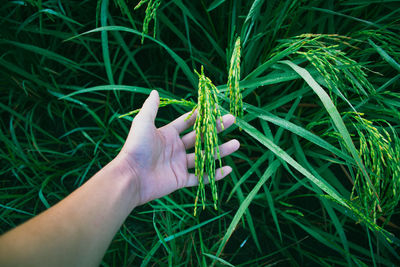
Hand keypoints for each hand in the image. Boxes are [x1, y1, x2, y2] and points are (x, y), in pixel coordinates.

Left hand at [115, 90, 239, 205]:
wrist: (131, 176)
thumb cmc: (136, 147)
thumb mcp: (143, 123)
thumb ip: (151, 108)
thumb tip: (155, 91)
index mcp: (168, 134)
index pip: (188, 123)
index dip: (201, 116)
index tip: (215, 109)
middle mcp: (176, 148)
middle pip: (200, 138)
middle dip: (216, 130)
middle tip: (232, 121)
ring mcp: (179, 164)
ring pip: (204, 157)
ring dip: (220, 151)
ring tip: (237, 144)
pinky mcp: (180, 179)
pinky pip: (200, 177)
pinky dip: (214, 175)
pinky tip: (228, 169)